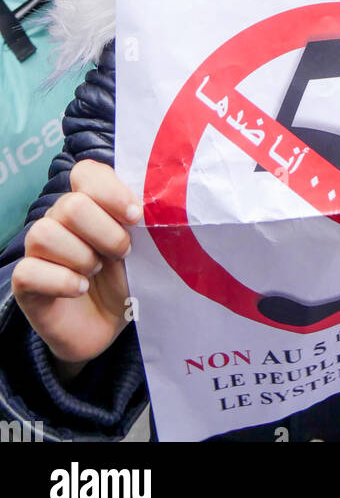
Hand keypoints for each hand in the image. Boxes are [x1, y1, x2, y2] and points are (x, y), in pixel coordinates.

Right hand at [11, 160, 141, 377]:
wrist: (109, 324)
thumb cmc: (127, 277)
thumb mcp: (143, 246)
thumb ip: (143, 222)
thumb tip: (155, 205)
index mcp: (88, 202)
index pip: (86, 172)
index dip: (111, 191)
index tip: (136, 217)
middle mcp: (59, 219)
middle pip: (71, 206)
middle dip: (105, 232)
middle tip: (122, 252)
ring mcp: (39, 250)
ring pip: (45, 234)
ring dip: (81, 256)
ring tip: (96, 272)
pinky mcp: (26, 282)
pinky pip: (29, 271)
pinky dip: (61, 281)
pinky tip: (79, 289)